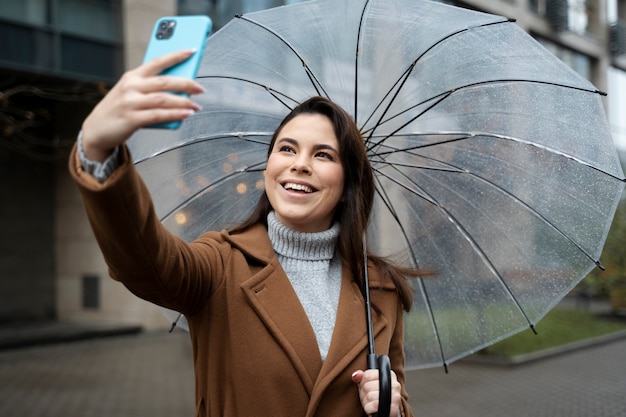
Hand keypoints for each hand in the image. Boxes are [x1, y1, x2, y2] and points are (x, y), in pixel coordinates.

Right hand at [81, 49, 203, 160]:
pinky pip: (158, 115)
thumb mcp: (131, 92)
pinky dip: (175, 115)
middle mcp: (131, 86)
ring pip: (163, 99)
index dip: (176, 55)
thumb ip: (150, 88)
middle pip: (164, 81)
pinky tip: (186, 114)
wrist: (96, 130)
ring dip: (183, 102)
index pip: (157, 61)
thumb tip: (180, 89)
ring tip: (196, 105)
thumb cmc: (119, 109)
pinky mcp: (131, 119)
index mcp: (132, 76)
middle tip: (200, 89)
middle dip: (186, 84)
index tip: (192, 51)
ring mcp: (130, 102)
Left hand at [352, 369, 401, 416]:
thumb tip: (356, 375)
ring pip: (370, 396)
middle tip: (369, 397)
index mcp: (389, 375)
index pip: (367, 375)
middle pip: (368, 386)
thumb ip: (362, 377)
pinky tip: (373, 409)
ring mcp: (395, 396)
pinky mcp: (393, 408)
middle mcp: (394, 384)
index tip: (367, 387)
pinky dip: (369, 409)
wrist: (388, 411)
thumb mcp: (369, 384)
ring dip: (367, 402)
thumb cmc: (377, 395)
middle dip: (364, 393)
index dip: (363, 382)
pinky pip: (374, 406)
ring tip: (371, 403)